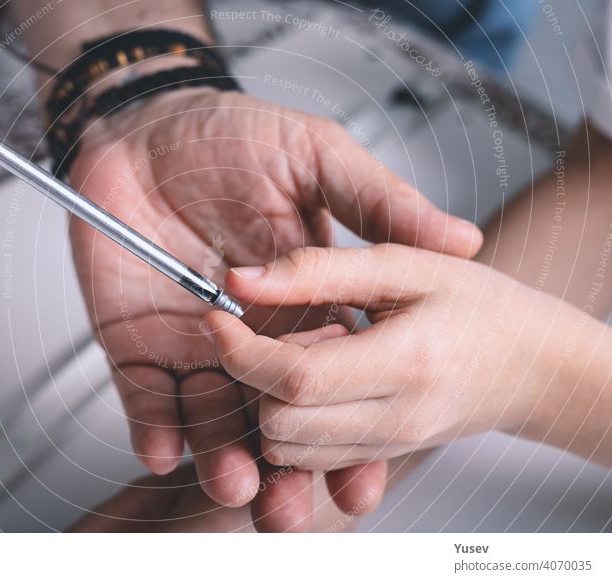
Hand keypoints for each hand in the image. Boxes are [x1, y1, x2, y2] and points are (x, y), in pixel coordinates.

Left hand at [68, 88, 480, 518]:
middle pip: (278, 420)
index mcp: (310, 309)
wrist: (151, 123)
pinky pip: (146, 399)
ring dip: (225, 461)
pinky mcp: (139, 345)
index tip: (354, 473)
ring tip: (237, 486)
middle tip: (288, 496)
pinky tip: (166, 449)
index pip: (335, 382)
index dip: (346, 433)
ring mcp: (196, 348)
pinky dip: (154, 429)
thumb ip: (379, 202)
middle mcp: (259, 339)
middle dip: (284, 467)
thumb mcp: (317, 157)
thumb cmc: (234, 134)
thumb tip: (461, 238)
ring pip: (216, 424)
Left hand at [201, 244, 573, 468]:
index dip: (243, 351)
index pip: (296, 378)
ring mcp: (387, 446)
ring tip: (294, 357)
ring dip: (265, 404)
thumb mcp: (403, 263)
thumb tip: (241, 278)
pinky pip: (310, 458)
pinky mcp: (380, 457)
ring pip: (286, 449)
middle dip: (250, 378)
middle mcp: (395, 418)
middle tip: (263, 333)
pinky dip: (289, 425)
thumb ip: (321, 268)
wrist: (535, 364)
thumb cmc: (478, 304)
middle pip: (280, 423)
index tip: (220, 319)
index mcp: (406, 361)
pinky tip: (309, 384)